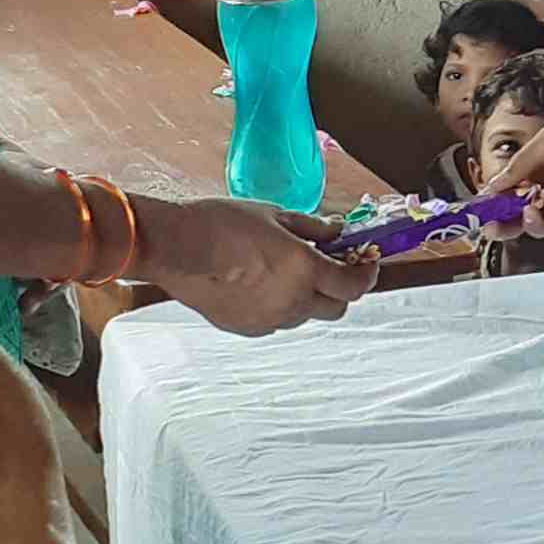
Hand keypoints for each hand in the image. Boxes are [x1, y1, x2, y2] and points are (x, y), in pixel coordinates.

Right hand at [133, 195, 374, 336]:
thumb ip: (314, 228)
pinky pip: (276, 321)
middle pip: (337, 308)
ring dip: (307, 298)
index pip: (354, 286)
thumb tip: (338, 233)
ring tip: (285, 273)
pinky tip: (259, 285)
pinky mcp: (248, 328)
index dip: (367, 276)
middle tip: (330, 268)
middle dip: (339, 290)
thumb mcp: (275, 215)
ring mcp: (270, 320)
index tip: (367, 263)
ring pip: (305, 315)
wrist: (177, 247)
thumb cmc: (223, 223)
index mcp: (304, 269)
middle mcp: (292, 301)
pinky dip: (278, 307)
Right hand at [492, 110, 543, 238]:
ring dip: (526, 220)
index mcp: (536, 169)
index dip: (493, 201)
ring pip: (538, 224)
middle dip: (502, 223)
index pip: (507, 191)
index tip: (480, 206)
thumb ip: (523, 162)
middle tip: (491, 226)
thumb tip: (494, 184)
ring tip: (526, 208)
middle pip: (518, 215)